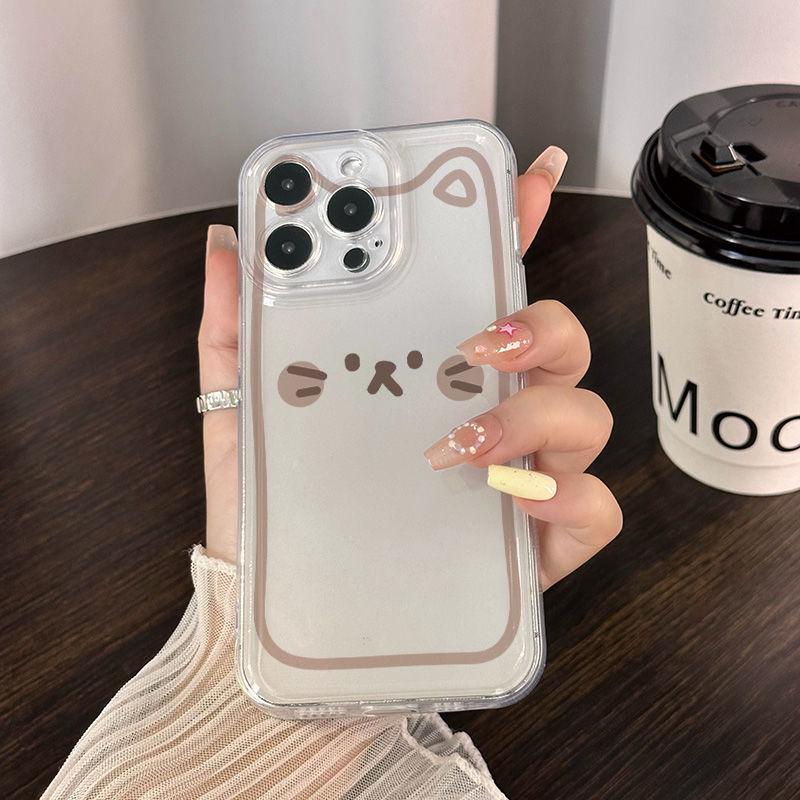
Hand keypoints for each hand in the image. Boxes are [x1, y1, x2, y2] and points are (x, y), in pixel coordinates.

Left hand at [198, 146, 621, 586]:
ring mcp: (522, 478)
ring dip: (535, 415)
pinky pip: (596, 509)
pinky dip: (570, 498)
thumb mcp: (249, 412)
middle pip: (561, 341)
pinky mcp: (537, 546)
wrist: (281, 608)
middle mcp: (490, 414)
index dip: (519, 227)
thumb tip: (228, 247)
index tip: (529, 179)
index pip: (489, 287)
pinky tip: (515, 502)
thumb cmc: (276, 507)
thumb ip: (238, 329)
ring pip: (587, 416)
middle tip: (476, 343)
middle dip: (541, 324)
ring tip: (463, 443)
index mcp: (432, 374)